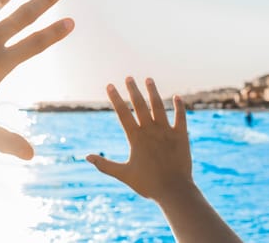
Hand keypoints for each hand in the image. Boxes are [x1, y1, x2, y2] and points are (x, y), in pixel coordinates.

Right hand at [87, 77, 192, 200]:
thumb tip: (87, 157)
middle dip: (133, 89)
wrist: (174, 191)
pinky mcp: (181, 136)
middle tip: (128, 77)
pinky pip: (180, 117)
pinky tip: (178, 96)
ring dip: (153, 92)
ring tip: (148, 79)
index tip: (109, 86)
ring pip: (159, 106)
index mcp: (135, 137)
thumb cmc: (147, 184)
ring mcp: (167, 132)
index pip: (122, 113)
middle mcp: (150, 130)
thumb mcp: (123, 174)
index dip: (115, 98)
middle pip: (140, 105)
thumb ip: (104, 165)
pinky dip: (179, 106)